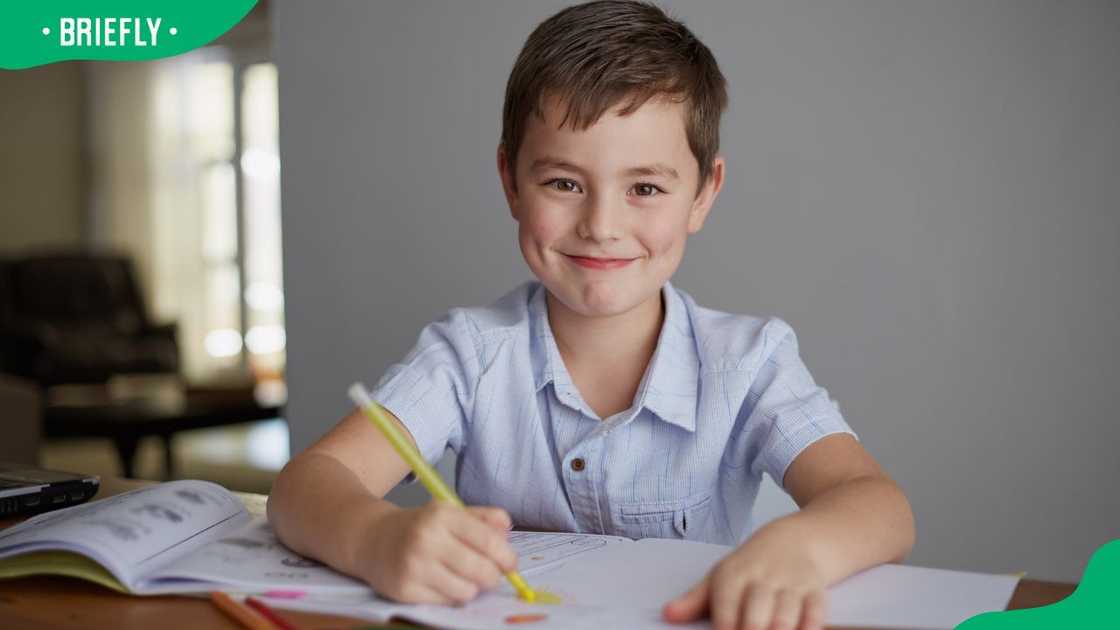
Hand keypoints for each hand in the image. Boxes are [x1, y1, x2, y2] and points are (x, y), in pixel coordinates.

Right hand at [355, 501, 516, 604]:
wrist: (371, 538)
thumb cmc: (419, 526)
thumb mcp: (449, 511)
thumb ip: (483, 517)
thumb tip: (508, 531)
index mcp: (442, 515)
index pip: (489, 541)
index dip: (507, 557)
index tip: (511, 564)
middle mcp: (427, 539)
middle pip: (481, 570)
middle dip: (493, 576)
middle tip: (490, 575)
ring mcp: (414, 567)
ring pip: (466, 591)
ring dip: (471, 588)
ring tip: (462, 577)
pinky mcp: (404, 590)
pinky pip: (446, 602)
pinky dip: (450, 596)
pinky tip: (441, 583)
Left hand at [662, 521, 826, 629]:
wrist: (797, 539)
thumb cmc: (753, 565)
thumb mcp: (720, 576)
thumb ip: (695, 600)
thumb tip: (667, 615)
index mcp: (734, 574)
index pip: (725, 603)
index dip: (724, 625)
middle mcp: (762, 577)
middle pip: (756, 611)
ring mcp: (791, 583)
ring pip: (785, 613)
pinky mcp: (815, 590)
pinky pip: (815, 611)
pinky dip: (809, 626)